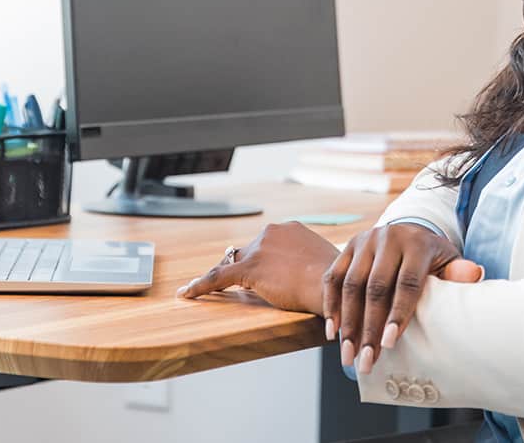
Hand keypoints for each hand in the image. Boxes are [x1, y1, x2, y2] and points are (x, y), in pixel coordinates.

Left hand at [177, 221, 340, 313]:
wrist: (335, 288)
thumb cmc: (337, 282)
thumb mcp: (324, 263)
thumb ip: (306, 262)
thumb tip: (300, 274)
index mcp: (291, 229)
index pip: (266, 243)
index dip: (259, 257)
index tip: (258, 267)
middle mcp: (272, 232)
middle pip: (248, 252)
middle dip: (245, 268)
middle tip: (242, 286)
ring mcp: (260, 249)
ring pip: (233, 263)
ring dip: (226, 276)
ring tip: (208, 288)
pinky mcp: (250, 268)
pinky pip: (218, 276)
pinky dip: (200, 285)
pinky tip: (186, 293)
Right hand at [325, 222, 483, 375]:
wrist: (408, 232)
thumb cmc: (432, 259)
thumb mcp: (449, 262)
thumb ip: (458, 273)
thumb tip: (473, 274)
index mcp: (417, 243)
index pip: (407, 282)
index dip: (398, 314)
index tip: (389, 343)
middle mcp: (388, 238)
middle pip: (375, 287)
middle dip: (369, 328)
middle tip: (366, 360)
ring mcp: (364, 241)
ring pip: (350, 285)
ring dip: (348, 323)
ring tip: (348, 354)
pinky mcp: (347, 248)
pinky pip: (333, 278)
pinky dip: (331, 306)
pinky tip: (333, 332)